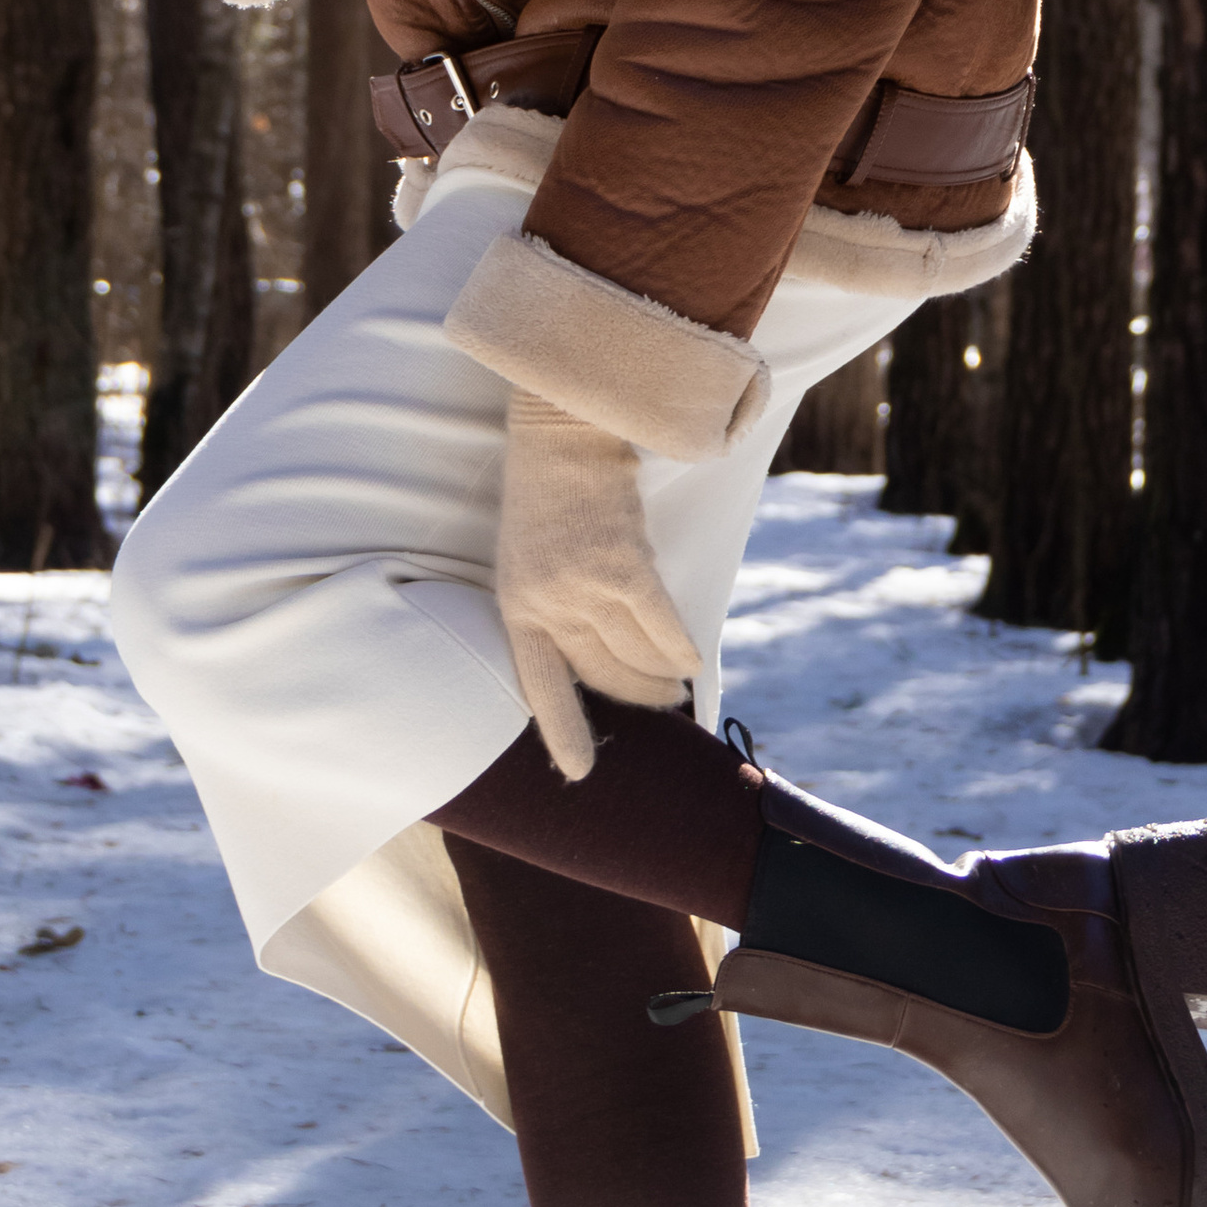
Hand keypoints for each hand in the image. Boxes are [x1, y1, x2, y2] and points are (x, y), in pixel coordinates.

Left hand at [491, 388, 701, 779]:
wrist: (563, 432)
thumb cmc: (547, 494)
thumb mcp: (526, 557)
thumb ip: (551, 606)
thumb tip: (593, 655)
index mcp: (516, 606)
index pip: (541, 685)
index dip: (563, 733)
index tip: (580, 774)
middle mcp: (547, 604)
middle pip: (603, 676)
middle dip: (637, 697)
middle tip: (662, 702)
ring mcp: (585, 587)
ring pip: (637, 656)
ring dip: (663, 677)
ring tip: (675, 681)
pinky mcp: (625, 567)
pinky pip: (662, 628)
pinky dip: (679, 648)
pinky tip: (690, 660)